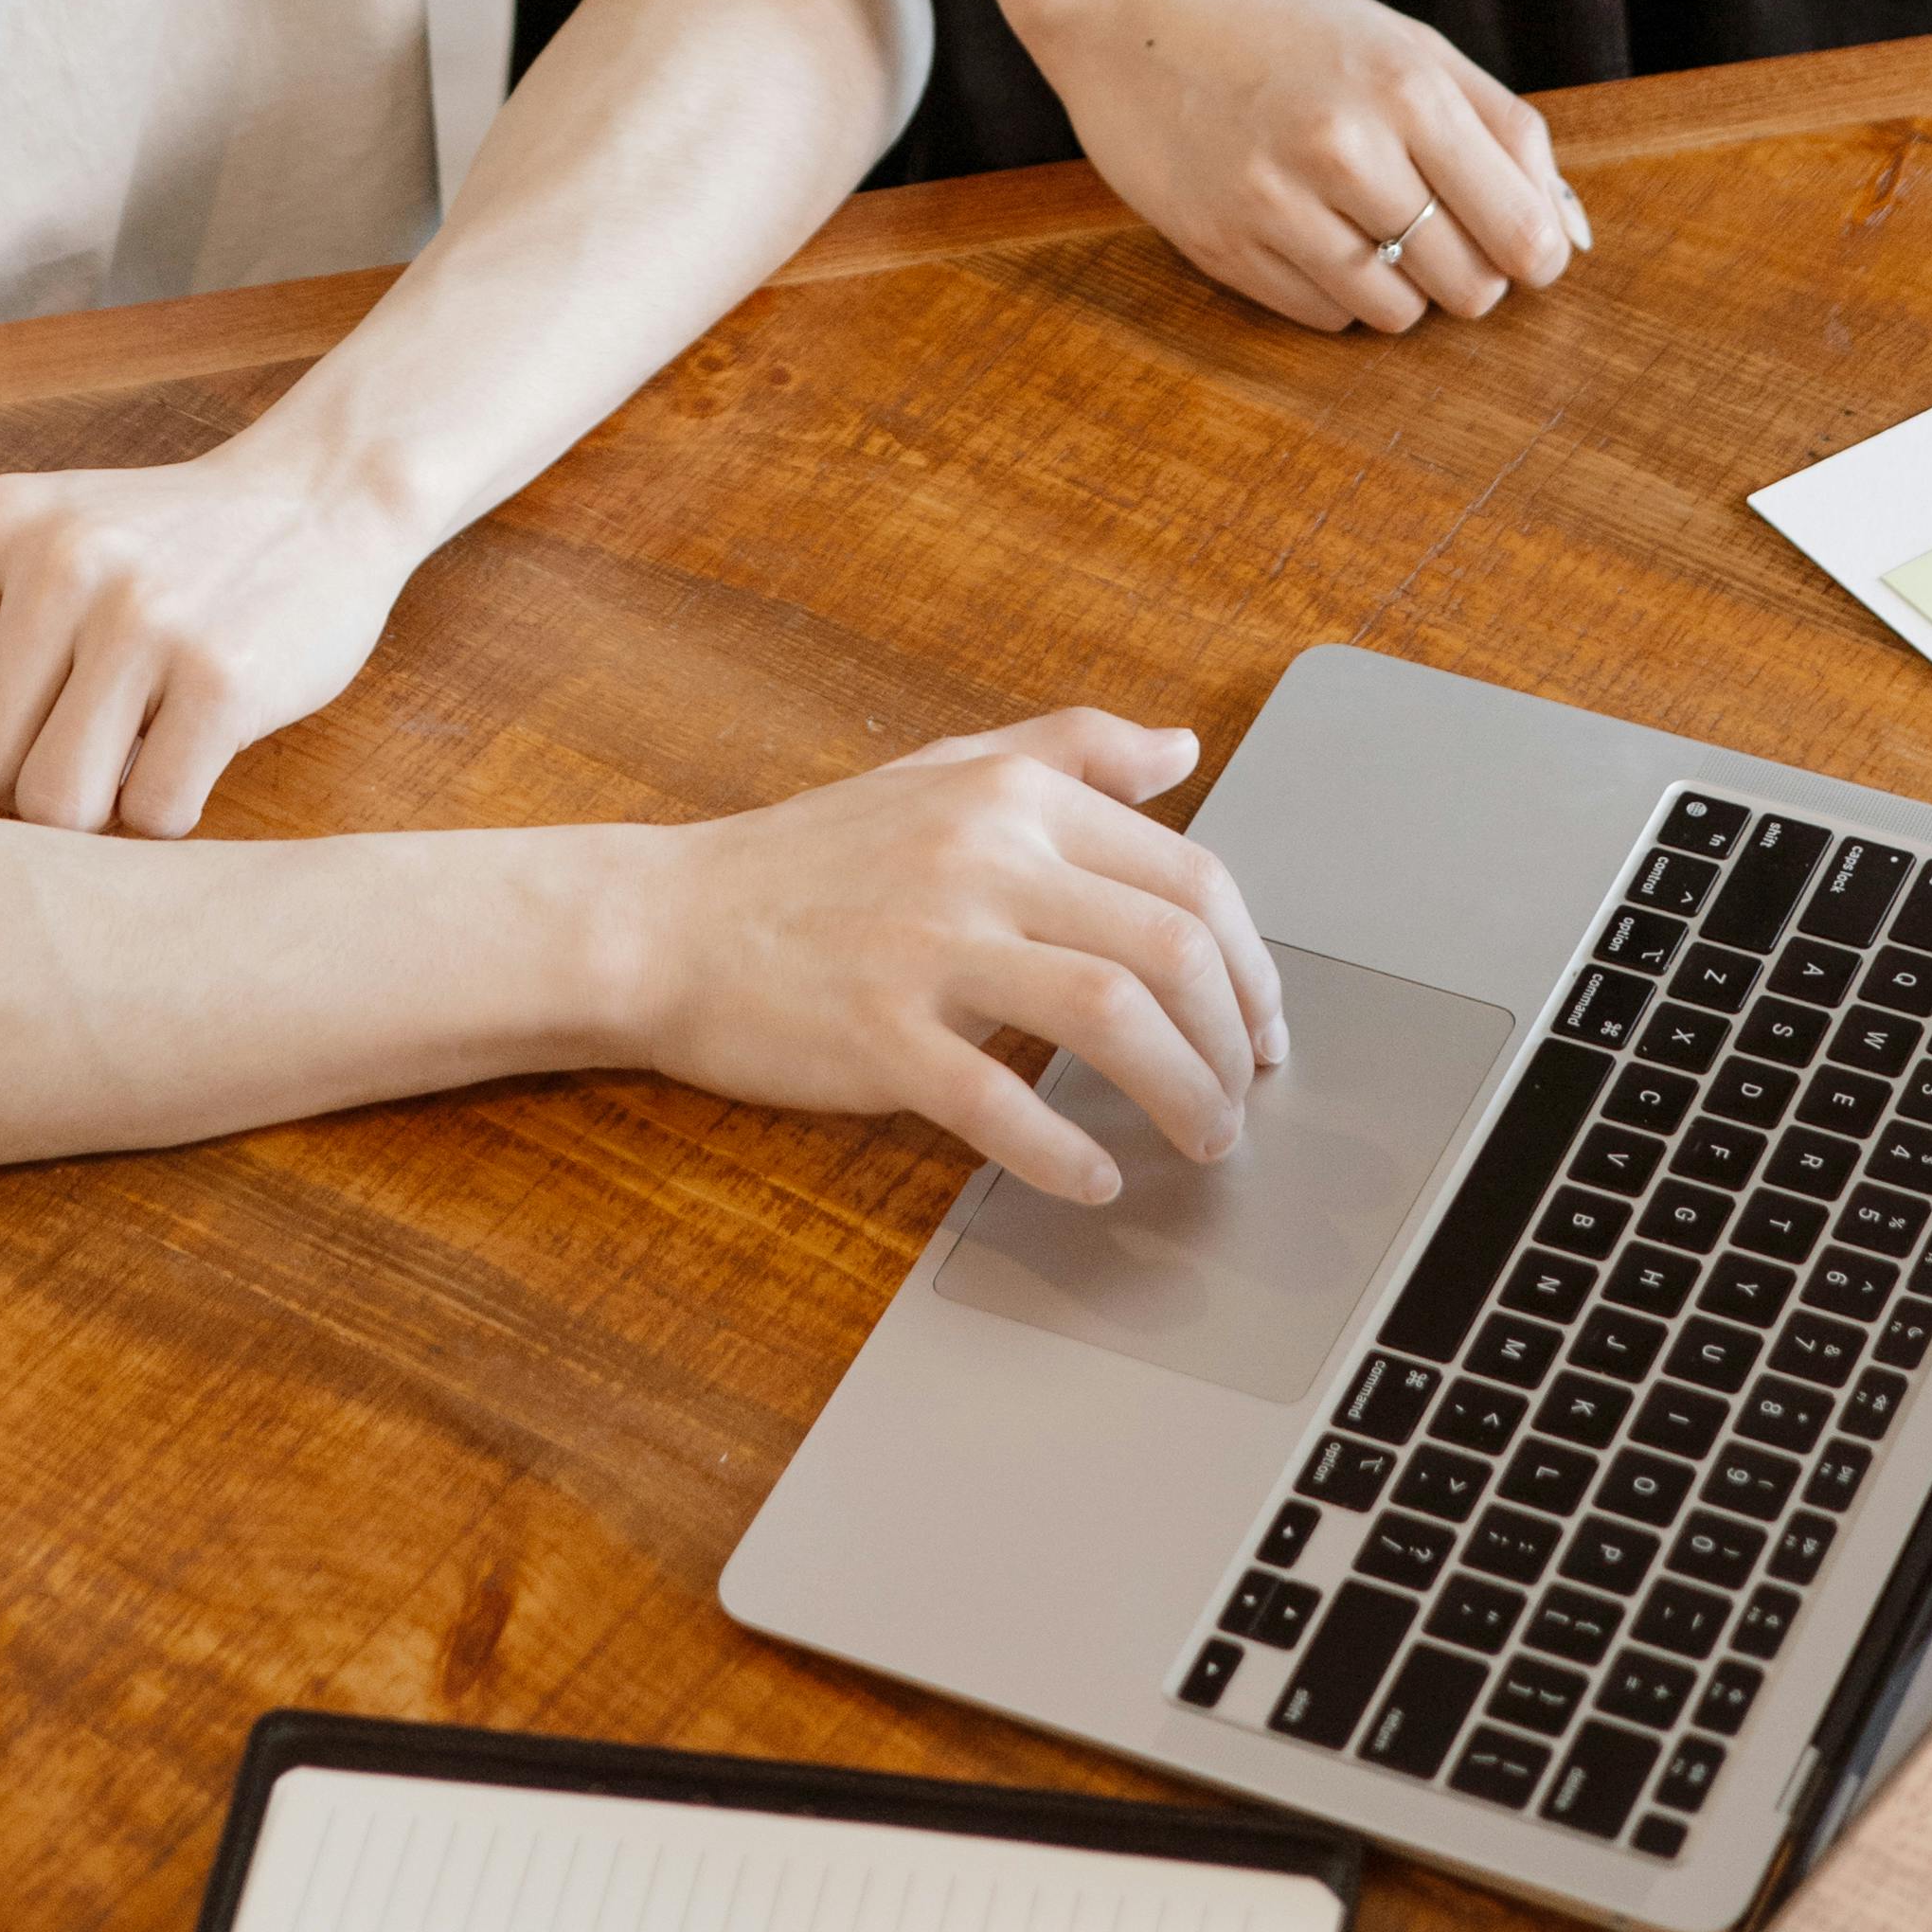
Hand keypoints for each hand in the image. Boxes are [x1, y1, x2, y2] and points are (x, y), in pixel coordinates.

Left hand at [0, 449, 418, 837]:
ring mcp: (145, 618)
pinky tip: (197, 748)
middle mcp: (60, 560)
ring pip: (56, 807)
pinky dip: (171, 809)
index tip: (48, 693)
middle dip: (37, 774)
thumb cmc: (160, 551)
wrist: (322, 496)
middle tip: (105, 721)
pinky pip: (152, 814)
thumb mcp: (29, 569)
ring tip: (140, 743)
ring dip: (99, 806)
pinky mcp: (224, 678)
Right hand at [627, 711, 1287, 1198]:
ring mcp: (930, 946)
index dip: (1252, 962)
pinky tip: (1096, 1180)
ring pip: (1110, 1014)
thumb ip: (1070, 750)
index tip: (1262, 1022)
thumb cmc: (810, 857)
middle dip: (1234, 1036)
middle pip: (1169, 944)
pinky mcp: (880, 1035)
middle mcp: (983, 857)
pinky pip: (1003, 1101)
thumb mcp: (944, 772)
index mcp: (1012, 797)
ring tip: (1200, 1140)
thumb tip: (1184, 753)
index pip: (1189, 873)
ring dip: (1182, 1092)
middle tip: (1244, 1094)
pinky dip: (1068, 1153)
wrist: (669, 921)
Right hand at [1028, 0, 1583, 336]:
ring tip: (1365, 226)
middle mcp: (1345, 147)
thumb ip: (1499, 128)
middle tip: (1439, 231)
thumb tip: (1566, 232)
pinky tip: (1306, 230)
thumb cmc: (1284, 24)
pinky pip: (1325, 317)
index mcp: (1407, 87)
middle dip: (1473, 273)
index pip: (1524, 230)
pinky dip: (1336, 292)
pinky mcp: (1222, 246)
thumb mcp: (1405, 44)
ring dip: (1403, 288)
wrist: (1131, 7)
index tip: (1529, 248)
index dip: (1542, 256)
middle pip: (1470, 286)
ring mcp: (1276, 202)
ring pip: (1398, 314)